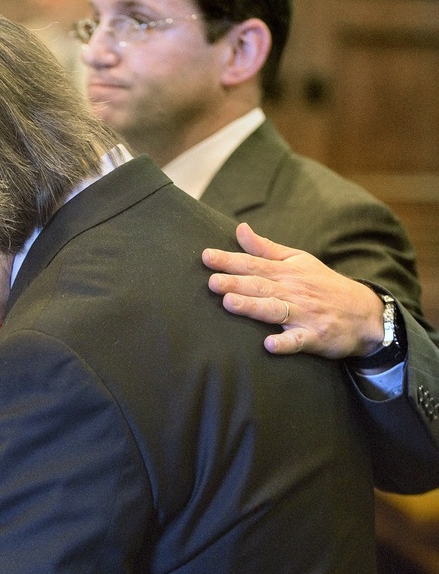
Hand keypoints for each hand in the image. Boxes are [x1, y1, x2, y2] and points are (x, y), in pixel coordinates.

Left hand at [202, 222, 384, 357]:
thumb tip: (239, 229)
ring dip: (253, 307)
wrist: (366, 313)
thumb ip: (266, 248)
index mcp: (287, 272)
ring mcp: (304, 314)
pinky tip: (269, 345)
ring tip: (230, 303)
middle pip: (260, 286)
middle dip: (236, 283)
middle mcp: (293, 291)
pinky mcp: (315, 337)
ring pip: (274, 310)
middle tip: (212, 282)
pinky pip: (298, 341)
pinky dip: (285, 343)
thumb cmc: (324, 284)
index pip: (253, 264)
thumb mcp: (298, 260)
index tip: (206, 257)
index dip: (229, 260)